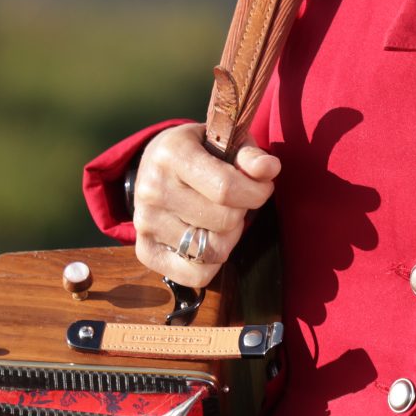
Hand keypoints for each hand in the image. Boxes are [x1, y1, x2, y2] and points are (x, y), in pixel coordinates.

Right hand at [130, 123, 280, 293]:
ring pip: (212, 251)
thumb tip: (269, 169)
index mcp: (172, 154)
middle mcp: (153, 189)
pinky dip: (212, 263)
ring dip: (229, 238)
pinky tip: (209, 239)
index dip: (256, 192)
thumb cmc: (200, 151)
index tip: (262, 187)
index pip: (226, 188)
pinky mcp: (145, 250)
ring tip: (223, 219)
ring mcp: (145, 222)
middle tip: (237, 201)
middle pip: (223, 221)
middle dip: (242, 212)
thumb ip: (249, 154)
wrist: (155, 164)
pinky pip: (195, 275)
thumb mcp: (224, 140)